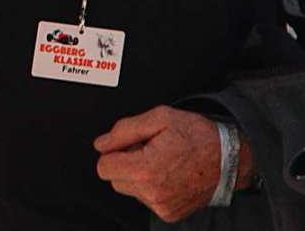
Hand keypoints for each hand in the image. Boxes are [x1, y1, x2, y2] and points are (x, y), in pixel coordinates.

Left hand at [95, 106, 229, 222]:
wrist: (230, 158)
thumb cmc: (198, 136)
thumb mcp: (159, 118)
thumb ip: (124, 130)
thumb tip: (102, 143)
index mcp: (146, 169)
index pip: (104, 167)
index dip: (112, 151)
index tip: (127, 145)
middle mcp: (152, 192)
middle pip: (114, 179)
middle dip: (124, 162)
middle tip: (147, 149)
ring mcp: (162, 205)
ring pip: (129, 189)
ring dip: (137, 174)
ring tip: (160, 160)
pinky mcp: (170, 213)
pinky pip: (145, 198)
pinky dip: (150, 186)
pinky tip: (167, 172)